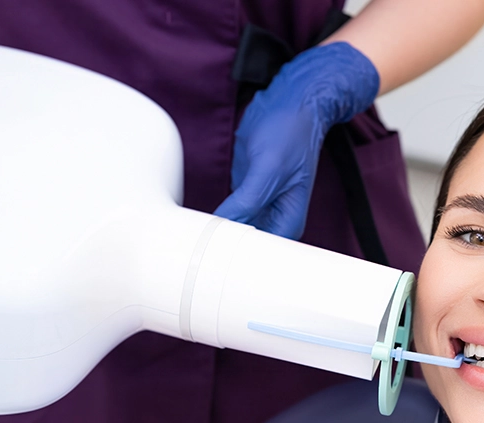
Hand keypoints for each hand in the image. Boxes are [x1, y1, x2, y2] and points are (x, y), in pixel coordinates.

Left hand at [214, 42, 379, 239]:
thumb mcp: (268, 168)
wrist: (290, 103)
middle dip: (222, 246)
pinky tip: (198, 218)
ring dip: (215, 232)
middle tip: (195, 245)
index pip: (261, 255)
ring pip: (233, 231)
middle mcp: (275, 220)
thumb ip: (247, 202)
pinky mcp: (245, 194)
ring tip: (193, 236)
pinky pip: (226, 212)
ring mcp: (259, 207)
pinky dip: (214, 215)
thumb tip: (223, 226)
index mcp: (288, 223)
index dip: (237, 258)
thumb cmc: (290, 132)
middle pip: (245, 247)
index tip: (212, 254)